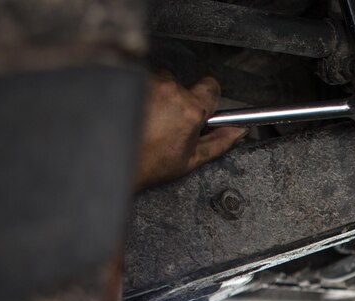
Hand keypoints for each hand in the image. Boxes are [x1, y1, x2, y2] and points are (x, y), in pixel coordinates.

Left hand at [134, 73, 246, 189]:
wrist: (117, 161)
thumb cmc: (151, 164)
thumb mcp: (191, 158)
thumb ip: (220, 141)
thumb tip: (238, 131)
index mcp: (191, 109)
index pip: (211, 86)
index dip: (207, 98)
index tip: (200, 108)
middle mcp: (171, 91)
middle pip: (183, 84)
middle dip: (178, 100)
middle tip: (170, 122)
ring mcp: (148, 84)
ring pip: (161, 82)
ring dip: (158, 96)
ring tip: (151, 120)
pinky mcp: (129, 82)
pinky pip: (141, 82)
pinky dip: (140, 95)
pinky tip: (138, 115)